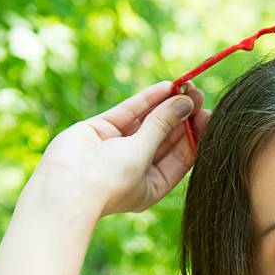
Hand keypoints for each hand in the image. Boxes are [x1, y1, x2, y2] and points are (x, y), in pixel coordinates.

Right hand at [22, 79, 210, 220]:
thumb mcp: (143, 154)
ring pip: (149, 121)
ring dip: (167, 104)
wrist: (65, 188)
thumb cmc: (110, 183)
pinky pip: (129, 112)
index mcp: (153, 184)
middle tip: (198, 94)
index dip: (196, 134)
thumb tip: (186, 103)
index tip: (209, 115)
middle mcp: (137, 166)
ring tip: (186, 86)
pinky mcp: (101, 130)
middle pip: (167, 136)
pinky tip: (165, 87)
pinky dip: (146, 99)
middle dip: (183, 115)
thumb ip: (163, 125)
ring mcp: (118, 147)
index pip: (182, 156)